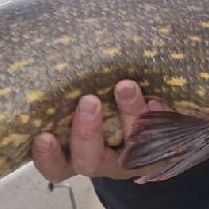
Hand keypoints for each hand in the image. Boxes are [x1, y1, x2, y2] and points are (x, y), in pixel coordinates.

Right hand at [30, 80, 166, 181]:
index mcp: (73, 153)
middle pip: (88, 161)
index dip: (46, 156)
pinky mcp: (162, 149)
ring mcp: (133, 158)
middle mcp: (102, 159)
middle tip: (88, 102)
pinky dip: (162, 118)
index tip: (43, 136)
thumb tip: (50, 43)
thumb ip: (66, 85)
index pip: (54, 165)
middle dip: (87, 133)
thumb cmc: (99, 100)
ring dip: (128, 116)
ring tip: (126, 86)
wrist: (150, 118)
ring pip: (130, 148)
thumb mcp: (79, 95)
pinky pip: (164, 139)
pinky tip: (159, 99)